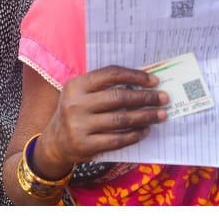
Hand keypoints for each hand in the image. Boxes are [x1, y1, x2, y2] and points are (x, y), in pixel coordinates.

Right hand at [39, 65, 167, 167]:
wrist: (55, 142)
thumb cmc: (76, 112)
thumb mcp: (81, 94)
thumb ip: (104, 87)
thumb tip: (142, 83)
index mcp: (76, 85)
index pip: (110, 74)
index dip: (134, 76)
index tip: (154, 80)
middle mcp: (75, 104)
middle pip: (118, 97)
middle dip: (145, 97)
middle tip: (163, 98)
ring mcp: (79, 125)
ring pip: (121, 119)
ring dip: (145, 116)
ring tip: (160, 115)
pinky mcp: (85, 145)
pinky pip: (117, 139)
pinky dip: (134, 134)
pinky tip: (145, 130)